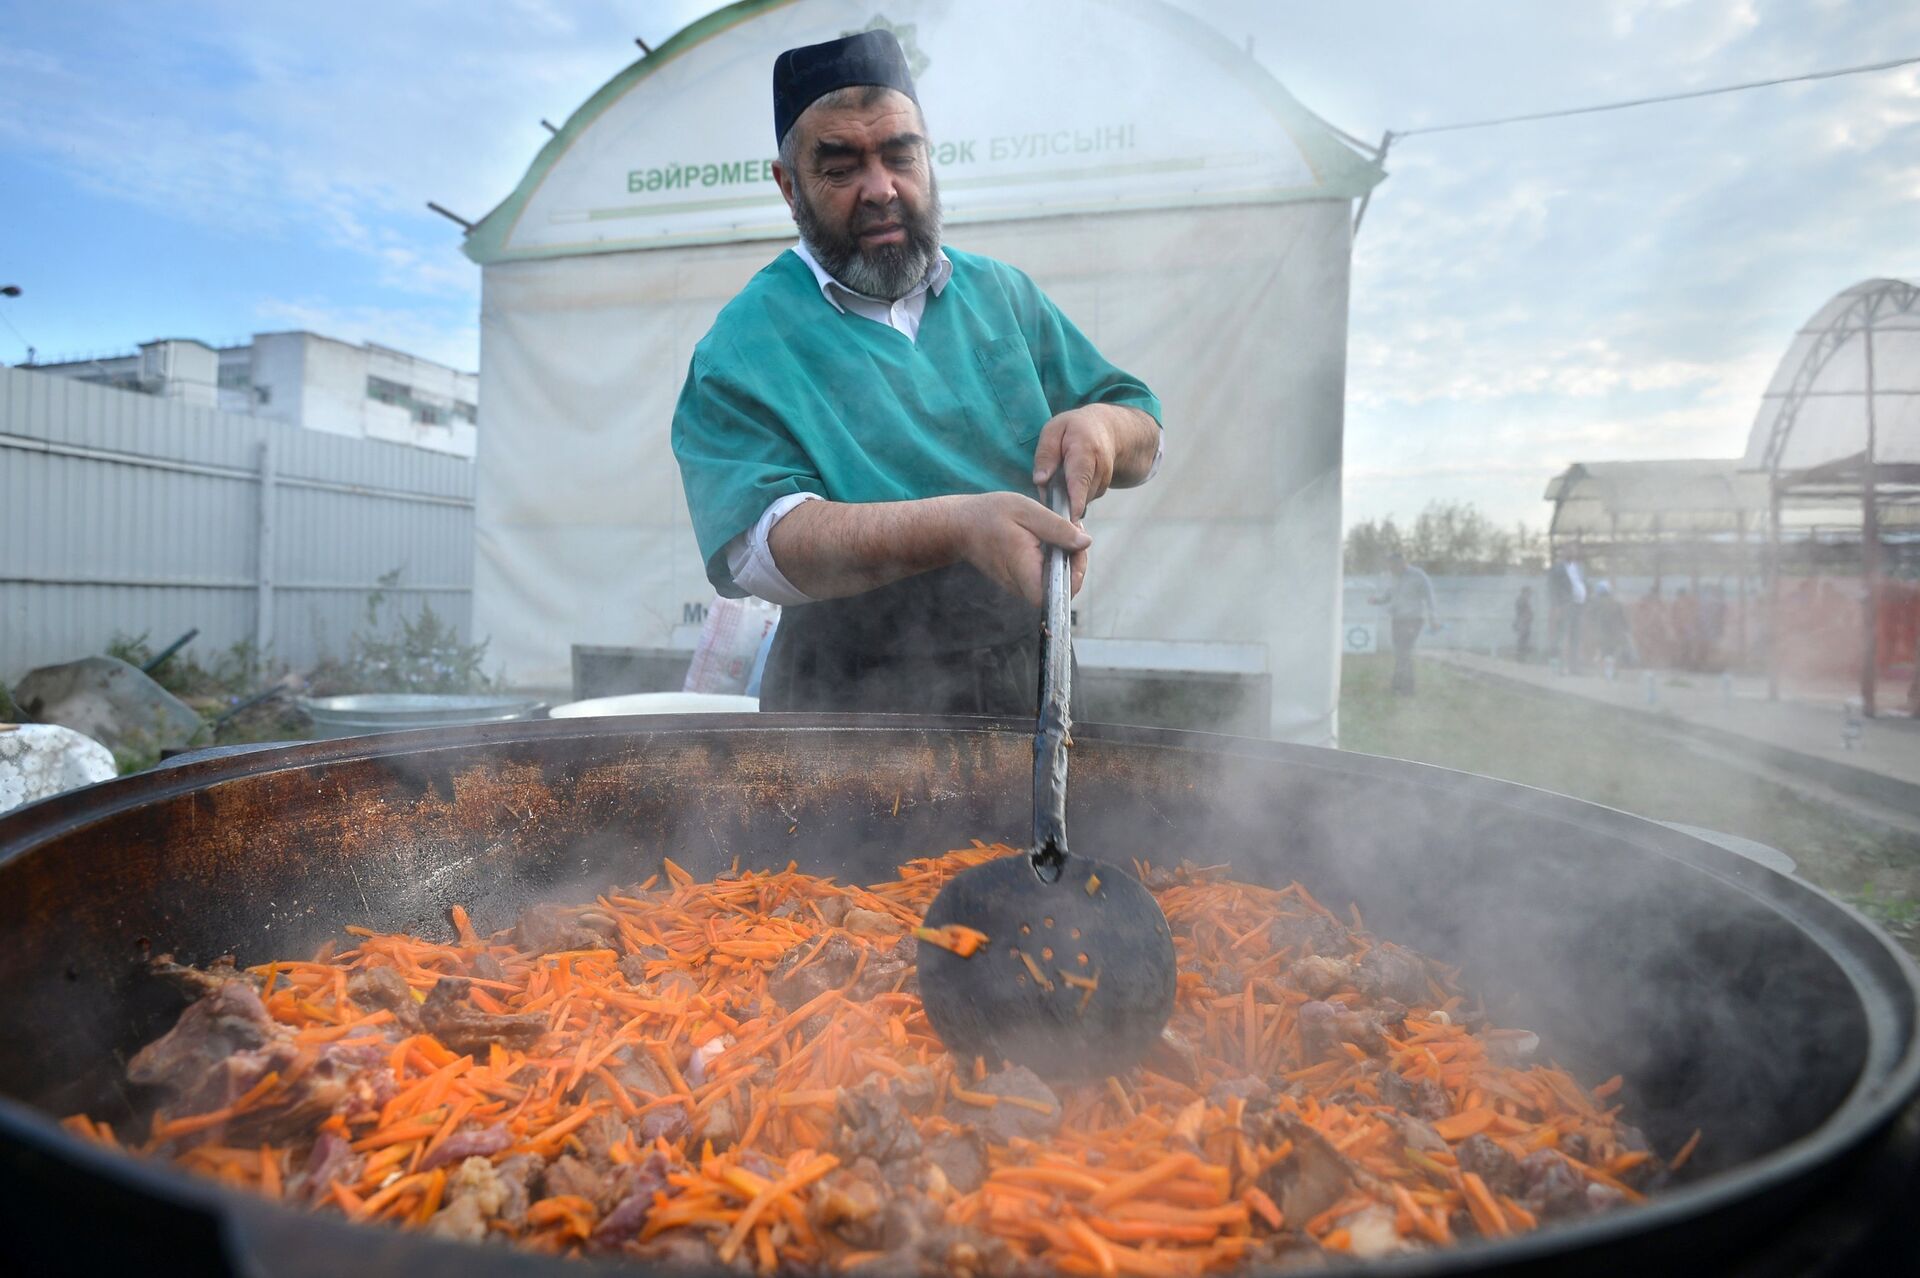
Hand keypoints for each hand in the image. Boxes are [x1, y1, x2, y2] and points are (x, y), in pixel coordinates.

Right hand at [948, 492, 1090, 606]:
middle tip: (1075, 533)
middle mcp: (1021, 584)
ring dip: (1066, 561)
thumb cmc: (989, 515)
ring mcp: (1020, 586)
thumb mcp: (1026, 511)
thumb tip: (1085, 542)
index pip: (1055, 594)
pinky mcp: (1020, 581)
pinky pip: (1045, 578)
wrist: (961, 526)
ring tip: (1063, 532)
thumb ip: (1057, 528)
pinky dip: (1054, 561)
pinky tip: (1052, 538)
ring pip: (1054, 584)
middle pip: (1060, 590)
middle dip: (1075, 563)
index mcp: (1023, 568)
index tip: (1076, 550)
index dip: (1074, 578)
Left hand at [1031, 407, 1118, 520]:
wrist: (1106, 429)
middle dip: (1058, 499)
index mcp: (1085, 450)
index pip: (1080, 480)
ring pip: (1078, 501)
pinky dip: (1069, 497)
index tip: (1069, 520)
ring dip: (1063, 497)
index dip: (1075, 502)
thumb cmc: (1074, 428)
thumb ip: (1046, 454)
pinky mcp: (1100, 491)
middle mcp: (1100, 469)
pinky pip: (1080, 501)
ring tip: (1055, 477)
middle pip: (1077, 496)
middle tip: (1044, 484)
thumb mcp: (1054, 430)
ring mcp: (1103, 482)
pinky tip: (1065, 482)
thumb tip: (1040, 480)